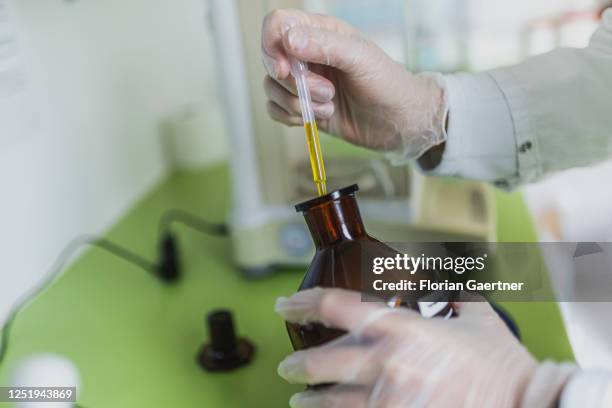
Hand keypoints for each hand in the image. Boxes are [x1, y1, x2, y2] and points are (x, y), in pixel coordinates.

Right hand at [261, 9, 446, 159]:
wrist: (400, 122)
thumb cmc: (388, 84)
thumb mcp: (360, 59)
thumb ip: (325, 45)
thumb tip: (289, 41)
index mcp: (321, 32)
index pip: (277, 24)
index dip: (272, 46)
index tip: (285, 69)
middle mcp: (308, 55)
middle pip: (272, 60)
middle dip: (295, 83)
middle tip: (327, 92)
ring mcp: (305, 82)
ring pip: (273, 88)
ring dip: (298, 103)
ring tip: (330, 107)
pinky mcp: (304, 106)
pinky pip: (275, 110)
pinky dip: (291, 117)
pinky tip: (319, 118)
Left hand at [275, 288, 537, 406]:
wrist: (526, 407)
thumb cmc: (503, 367)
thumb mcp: (479, 321)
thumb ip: (456, 300)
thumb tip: (451, 291)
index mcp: (401, 328)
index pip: (335, 306)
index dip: (302, 302)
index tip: (285, 304)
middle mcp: (386, 363)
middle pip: (319, 361)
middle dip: (297, 365)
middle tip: (288, 367)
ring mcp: (387, 400)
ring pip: (328, 402)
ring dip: (309, 401)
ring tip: (300, 401)